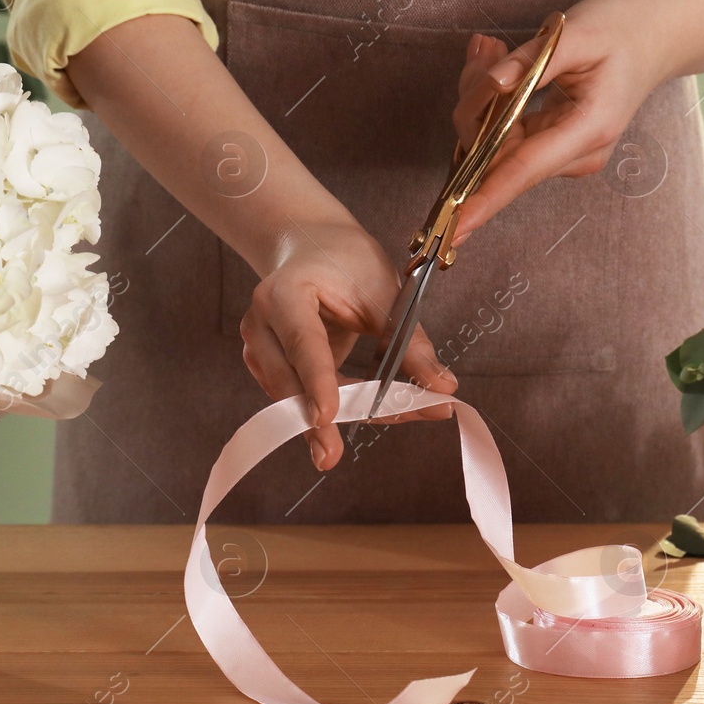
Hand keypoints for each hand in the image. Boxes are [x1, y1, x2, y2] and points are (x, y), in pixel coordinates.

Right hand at [239, 219, 456, 469]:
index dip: (317, 382)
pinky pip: (303, 398)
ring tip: (401, 416)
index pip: (302, 344)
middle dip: (320, 420)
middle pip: (288, 382)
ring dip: (344, 415)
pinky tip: (379, 409)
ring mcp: (259, 350)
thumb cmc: (347, 262)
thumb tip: (444, 387)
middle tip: (334, 456)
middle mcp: (262, 324)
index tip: (327, 417)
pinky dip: (341, 408)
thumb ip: (409, 340)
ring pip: (295, 399)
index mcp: (284, 293)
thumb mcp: (385, 292)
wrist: (312, 247)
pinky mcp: (269, 370)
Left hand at [450, 0, 669, 241]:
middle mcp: (575, 154)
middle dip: (476, 104)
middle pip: (500, 152)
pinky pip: (504, 132)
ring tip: (491, 46)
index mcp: (589, 130)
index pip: (526, 170)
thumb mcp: (580, 32)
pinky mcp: (551, 145)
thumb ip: (534, 60)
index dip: (486, 199)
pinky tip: (497, 59)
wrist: (651, 40)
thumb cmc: (620, 32)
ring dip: (481, 95)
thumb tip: (494, 83)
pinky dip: (492, 98)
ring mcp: (563, 154)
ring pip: (494, 141)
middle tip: (484, 48)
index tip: (455, 225)